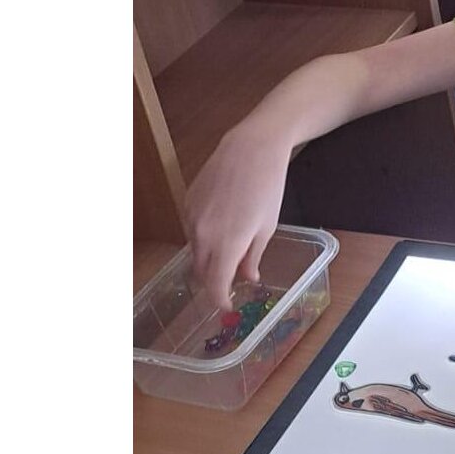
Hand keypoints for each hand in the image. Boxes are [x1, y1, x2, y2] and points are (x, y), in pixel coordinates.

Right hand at [185, 123, 290, 310]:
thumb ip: (252, 256)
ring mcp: (191, 217)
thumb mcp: (266, 227)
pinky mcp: (187, 202)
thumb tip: (246, 277)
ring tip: (228, 250)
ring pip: (195, 251)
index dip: (219, 300)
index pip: (215, 285)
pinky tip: (220, 227)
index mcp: (226, 243)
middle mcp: (203, 233)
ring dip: (208, 258)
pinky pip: (191, 231)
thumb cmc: (267, 187)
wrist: (251, 148)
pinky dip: (203, 238)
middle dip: (214, 281)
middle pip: (201, 271)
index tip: (226, 306)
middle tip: (229, 281)